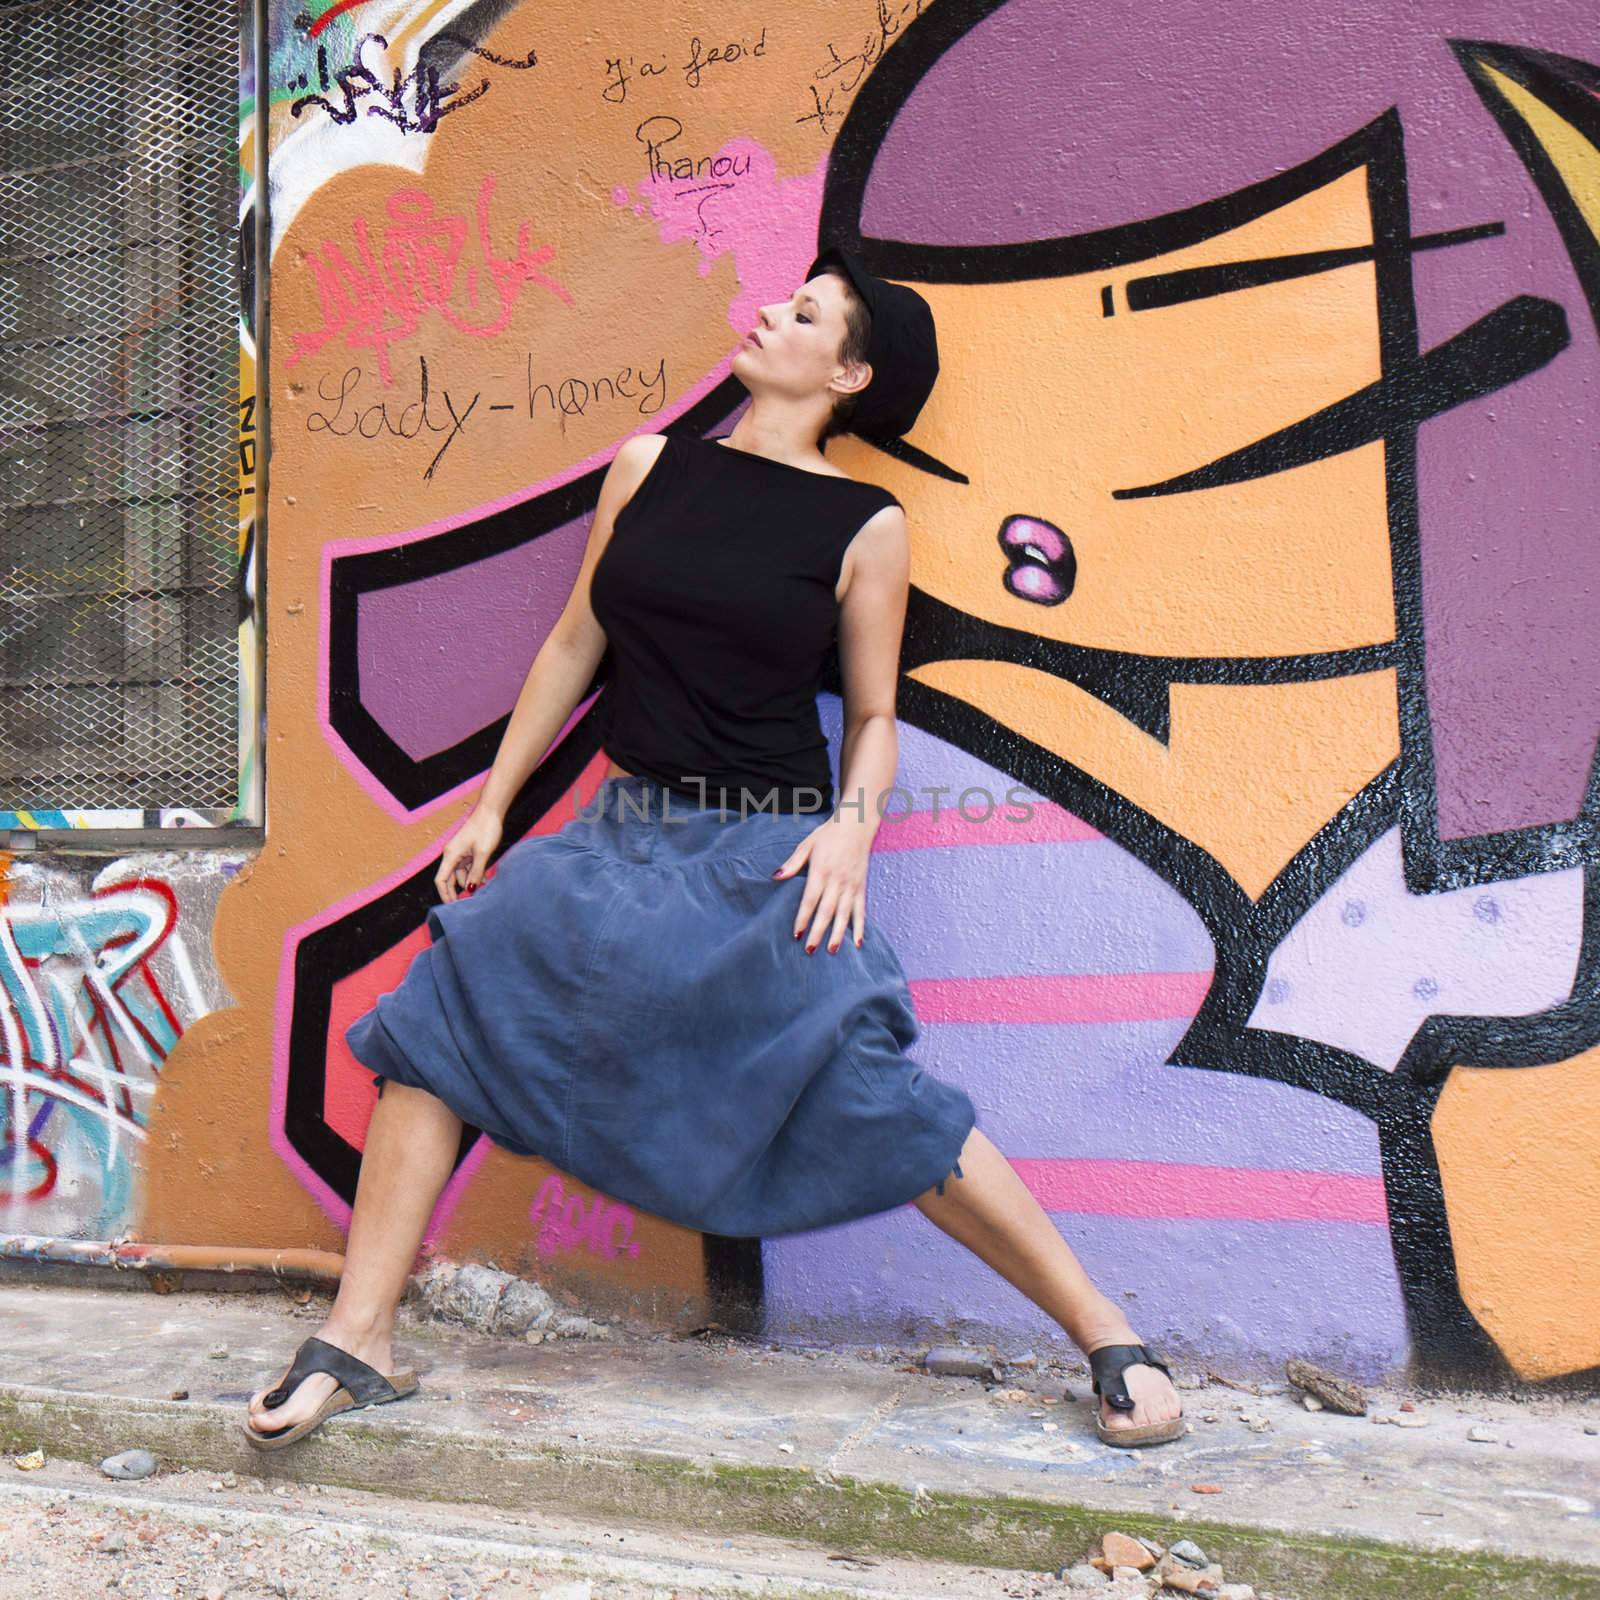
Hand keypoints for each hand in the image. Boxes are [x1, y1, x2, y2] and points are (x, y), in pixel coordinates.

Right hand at [435, 806, 502, 901]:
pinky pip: (468, 867)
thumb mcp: (482, 853)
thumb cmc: (485, 829)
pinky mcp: (468, 851)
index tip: (452, 906)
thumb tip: (470, 889)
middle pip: (449, 879)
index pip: (441, 880)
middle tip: (467, 905)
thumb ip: (476, 872)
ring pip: (461, 874)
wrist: (491, 811)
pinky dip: (474, 874)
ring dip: (469, 883)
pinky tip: (484, 880)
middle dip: (456, 892)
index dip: (445, 894)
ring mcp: (460, 853)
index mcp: (451, 855)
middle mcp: (452, 855)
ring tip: (482, 891)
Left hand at [773, 815, 875, 953]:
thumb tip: (776, 876)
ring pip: (844, 914)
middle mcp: (838, 880)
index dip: (803, 917)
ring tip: (831, 951)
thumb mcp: (807, 844)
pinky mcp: (862, 886)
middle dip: (818, 931)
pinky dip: (860, 926)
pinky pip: (861, 910)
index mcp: (821, 870)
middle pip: (827, 911)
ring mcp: (851, 884)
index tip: (796, 934)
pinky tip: (858, 942)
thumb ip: (793, 863)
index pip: (810, 899)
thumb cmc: (828, 834)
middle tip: (809, 949)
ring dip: (838, 934)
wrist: (856, 824)